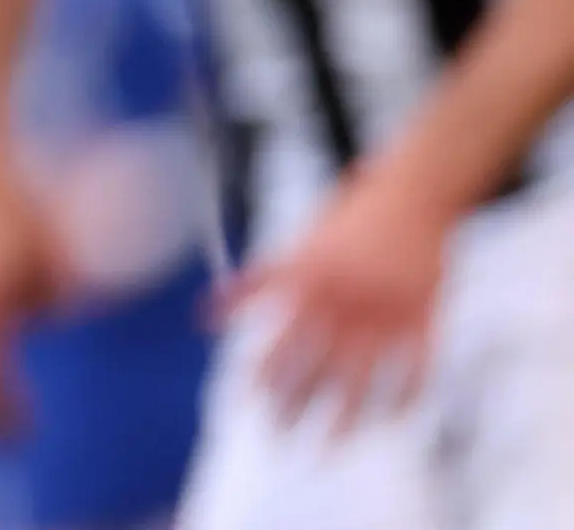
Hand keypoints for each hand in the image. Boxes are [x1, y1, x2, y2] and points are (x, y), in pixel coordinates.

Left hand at [224, 161, 452, 433]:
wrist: (414, 192)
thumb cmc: (347, 218)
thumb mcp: (297, 243)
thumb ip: (258, 281)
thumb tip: (206, 314)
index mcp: (311, 279)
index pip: (279, 336)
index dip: (263, 372)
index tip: (248, 401)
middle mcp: (347, 299)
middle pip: (318, 364)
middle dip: (296, 402)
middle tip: (280, 433)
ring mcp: (389, 310)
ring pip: (365, 376)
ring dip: (346, 415)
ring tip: (330, 443)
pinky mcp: (428, 317)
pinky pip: (417, 369)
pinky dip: (404, 396)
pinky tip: (389, 418)